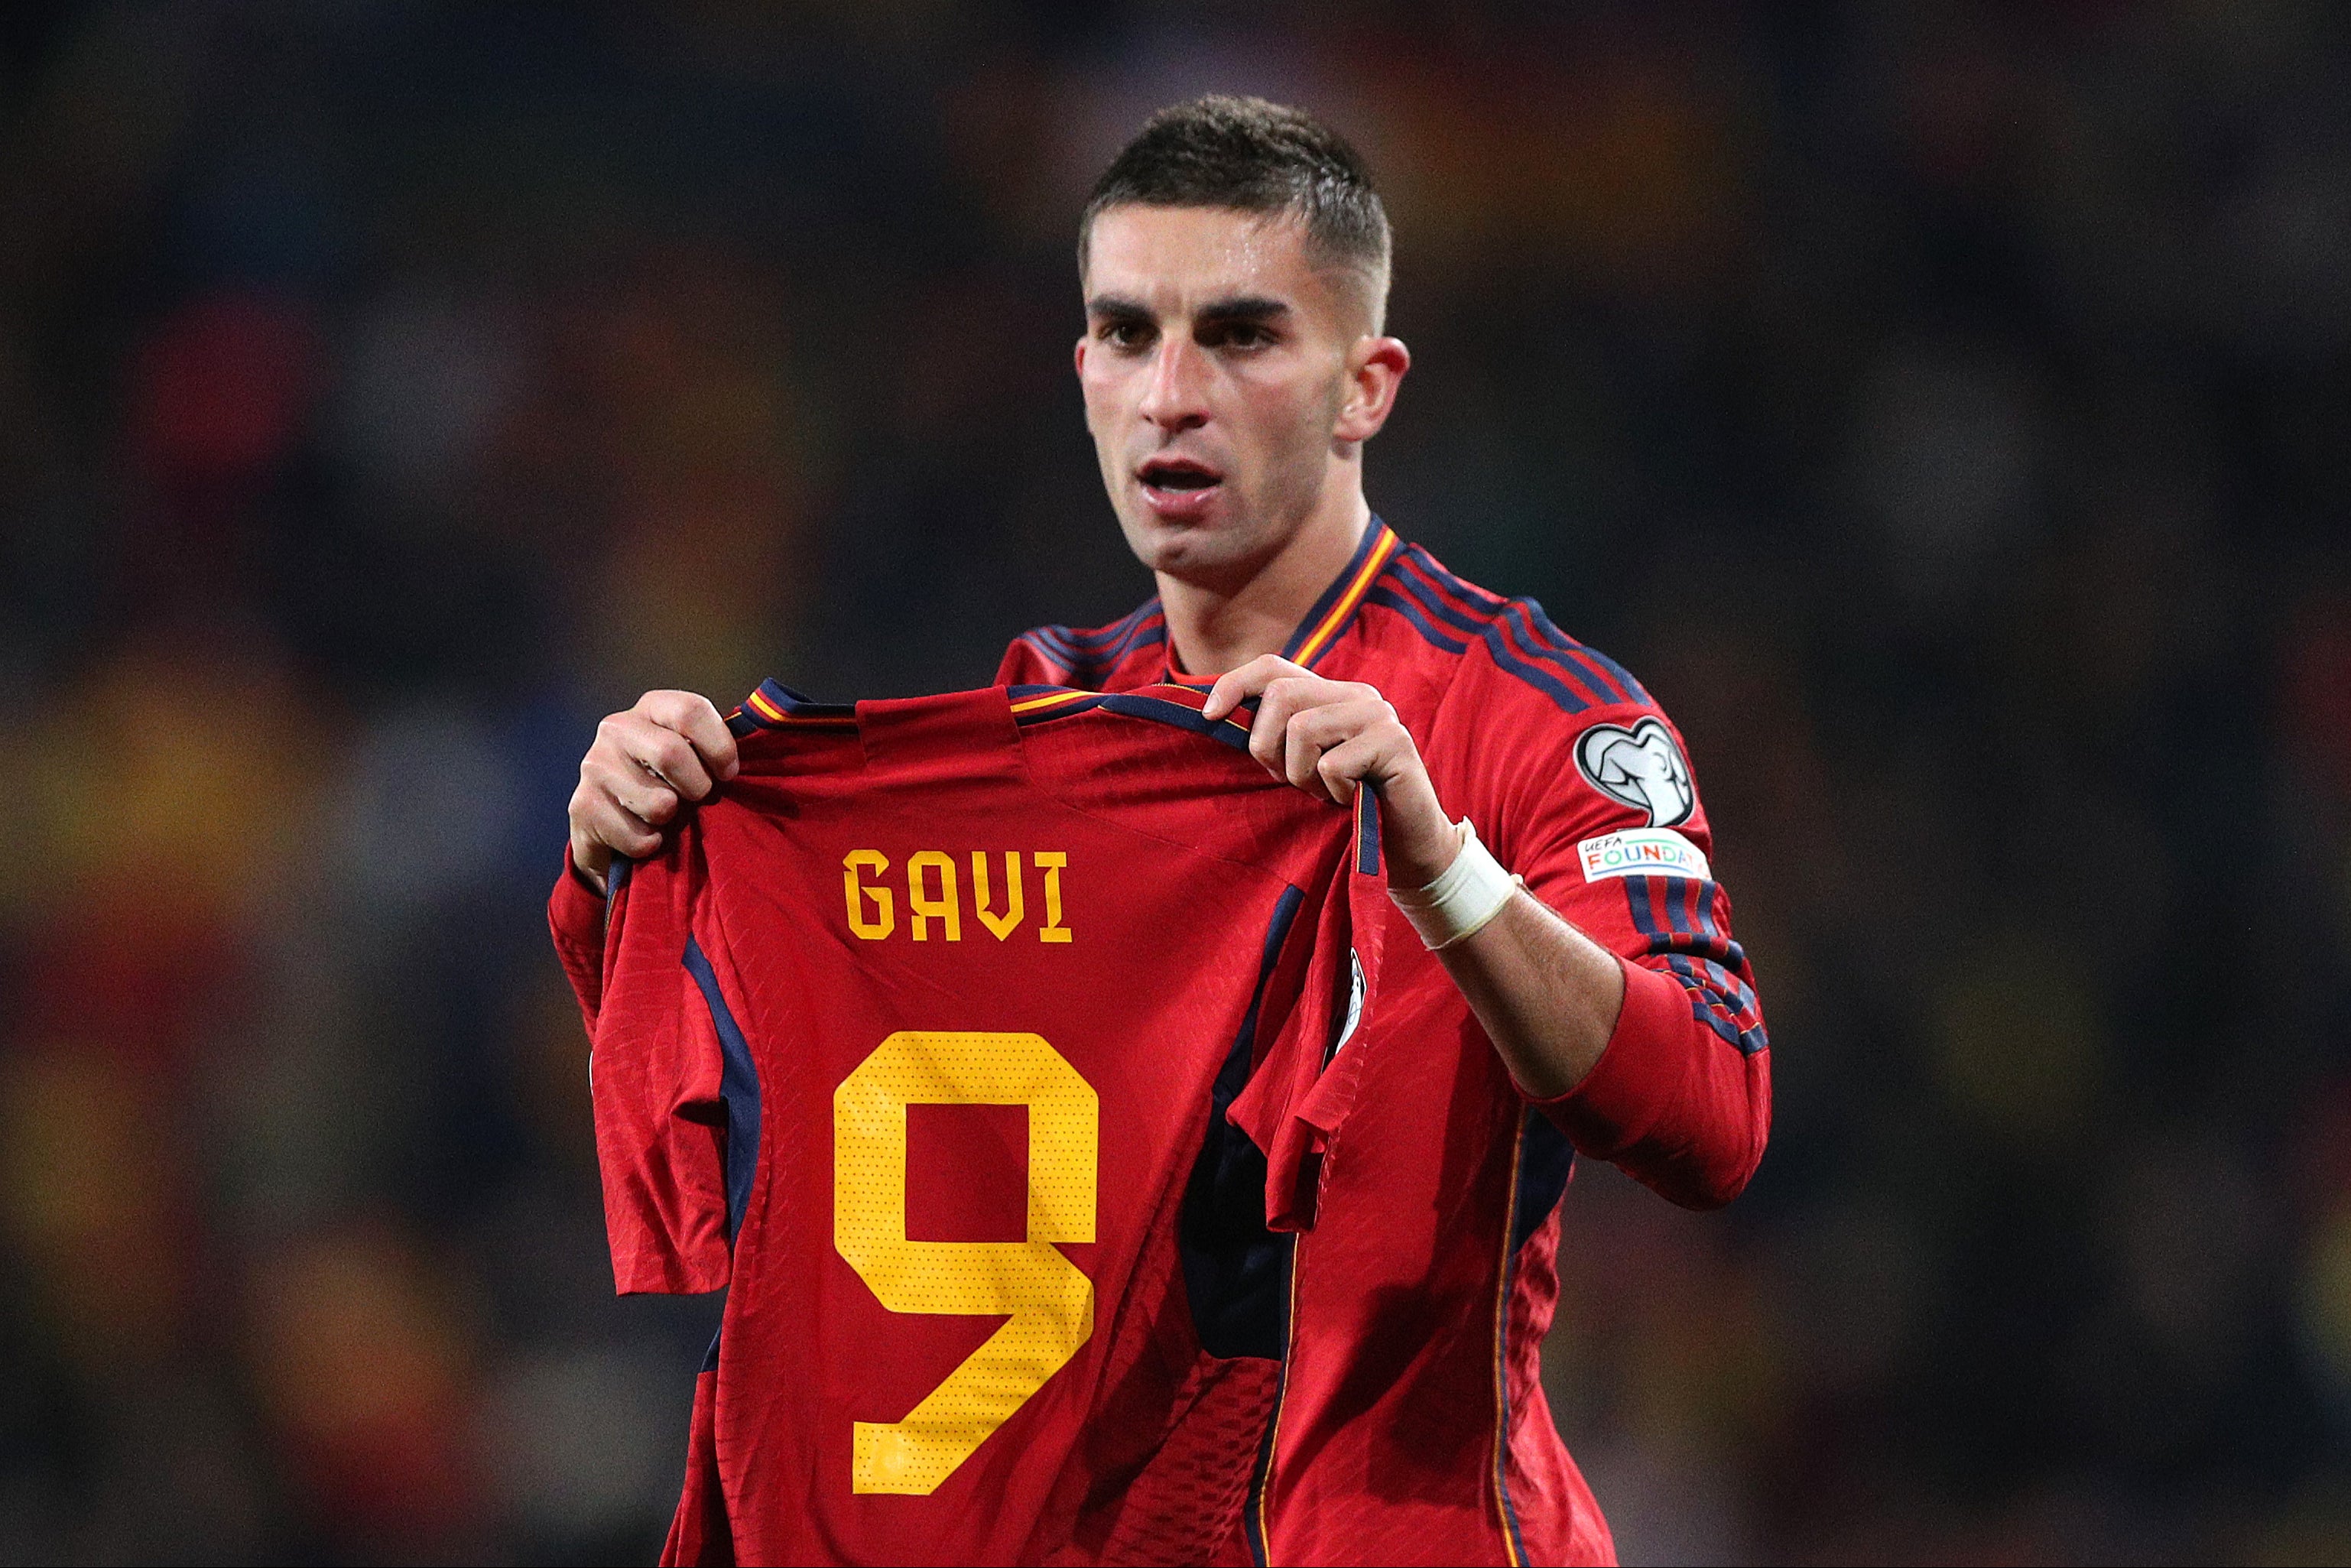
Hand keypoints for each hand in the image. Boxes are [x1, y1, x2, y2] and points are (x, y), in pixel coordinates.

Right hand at [566, 690, 738, 892]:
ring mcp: (594, 765)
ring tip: (667, 816)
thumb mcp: (692, 758)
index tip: (728, 774)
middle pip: (671, 753)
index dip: (719, 747)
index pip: (690, 710)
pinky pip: (638, 837)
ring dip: (673, 820)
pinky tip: (647, 837)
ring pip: (657, 802)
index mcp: (651, 708)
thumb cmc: (666, 785)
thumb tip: (764, 745)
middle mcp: (616, 727)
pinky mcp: (581, 806)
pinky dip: (653, 845)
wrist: (609, 827)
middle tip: (698, 799)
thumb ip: (715, 748)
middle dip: (697, 787)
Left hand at [1200, 655, 1456, 885]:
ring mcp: (1378, 714)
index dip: (1234, 684)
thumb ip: (1274, 736)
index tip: (1208, 717)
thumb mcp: (1300, 765)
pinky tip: (1351, 800)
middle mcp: (1355, 693)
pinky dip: (1333, 792)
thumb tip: (1212, 715)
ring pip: (1303, 729)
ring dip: (1302, 775)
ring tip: (1326, 793)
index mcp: (1329, 693)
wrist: (1405, 844)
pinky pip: (1333, 764)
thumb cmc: (1345, 805)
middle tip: (1290, 781)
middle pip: (1281, 696)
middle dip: (1268, 747)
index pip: (1272, 667)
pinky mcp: (1395, 742)